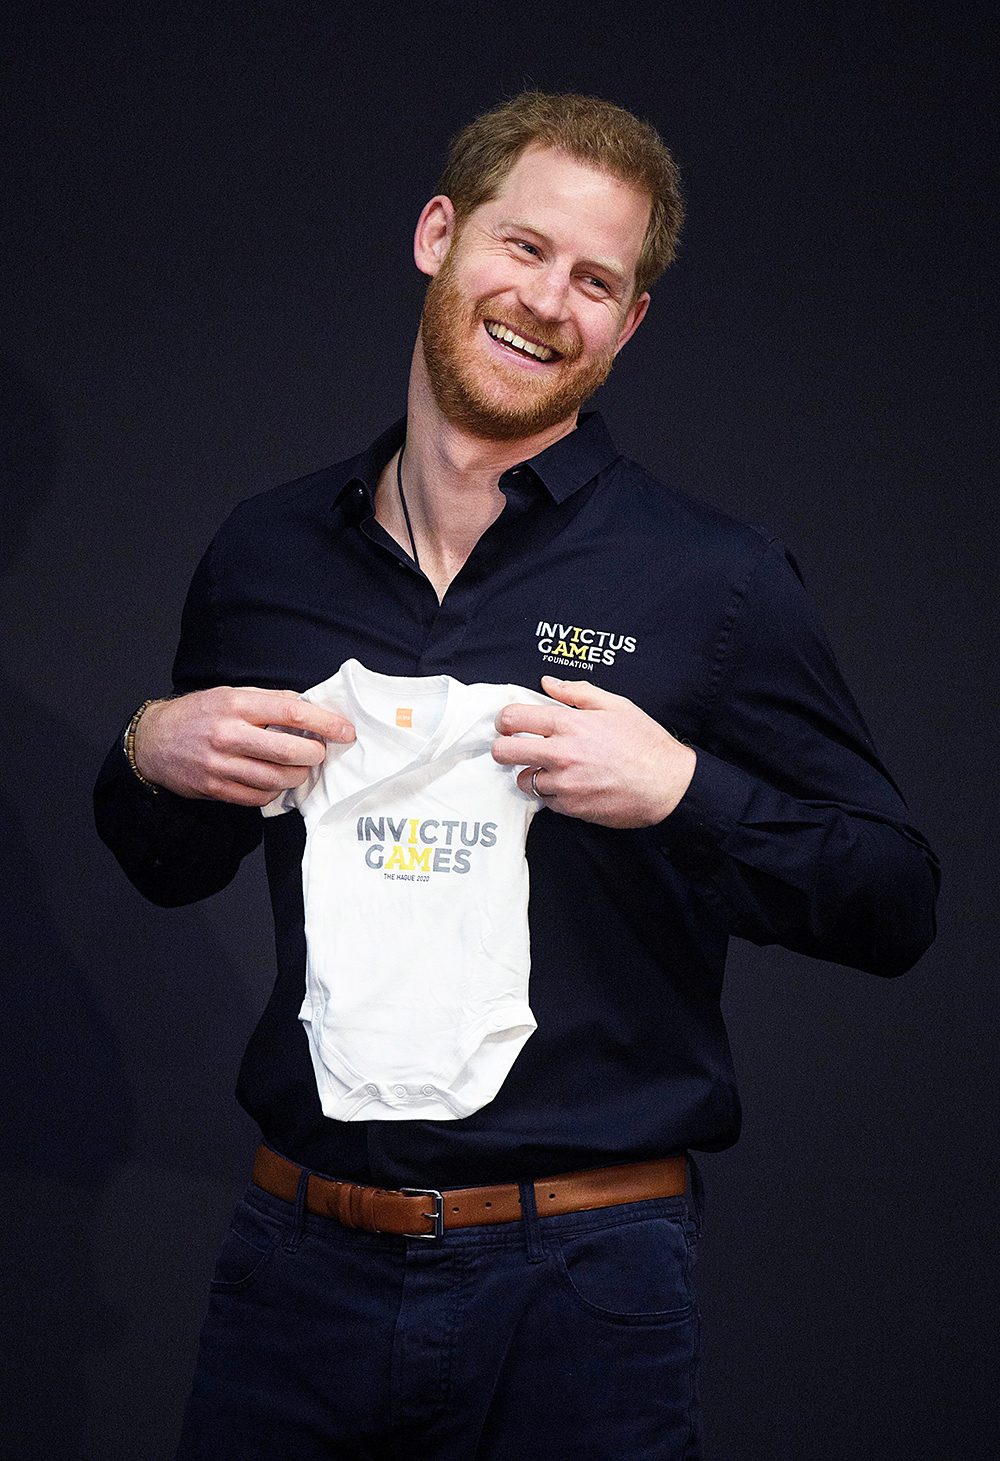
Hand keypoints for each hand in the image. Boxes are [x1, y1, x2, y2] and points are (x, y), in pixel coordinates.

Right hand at [132, 686, 355, 805]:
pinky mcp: (215, 788)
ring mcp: (220, 765)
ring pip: (276, 779)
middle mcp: (227, 734)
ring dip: (298, 776)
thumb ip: (268, 700)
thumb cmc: (198, 715)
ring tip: (300, 768)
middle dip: (314, 755)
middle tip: (320, 753)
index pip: (292, 713)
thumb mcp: (230, 694)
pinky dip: (275, 790)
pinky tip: (276, 780)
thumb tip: (307, 706)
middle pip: (288, 752)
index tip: (345, 731)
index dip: (325, 724)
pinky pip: (258, 796)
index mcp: (236, 705)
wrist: (154, 741)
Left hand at [492, 676, 695, 828]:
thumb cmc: (645, 743)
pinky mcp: (571, 807)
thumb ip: (577, 693)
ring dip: (532, 773)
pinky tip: (570, 784)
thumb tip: (547, 684)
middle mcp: (561, 754)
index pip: (513, 717)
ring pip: (522, 779)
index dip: (505, 720)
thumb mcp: (615, 705)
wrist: (667, 784)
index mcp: (569, 723)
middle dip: (504, 748)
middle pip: (504, 752)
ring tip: (551, 768)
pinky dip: (552, 793)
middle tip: (515, 747)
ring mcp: (564, 783)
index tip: (508, 724)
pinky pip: (545, 800)